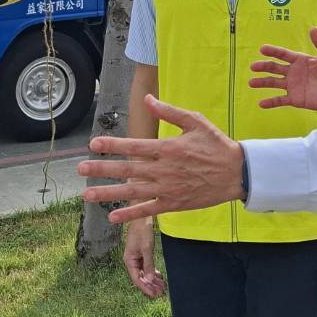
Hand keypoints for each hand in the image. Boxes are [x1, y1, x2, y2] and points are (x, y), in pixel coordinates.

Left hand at [78, 96, 243, 223]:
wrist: (237, 173)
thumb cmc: (215, 144)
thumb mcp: (195, 121)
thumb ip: (169, 111)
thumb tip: (148, 99)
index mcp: (167, 148)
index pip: (134, 146)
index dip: (112, 145)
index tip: (93, 144)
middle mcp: (164, 169)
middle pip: (127, 169)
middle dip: (102, 169)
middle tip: (80, 169)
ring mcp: (168, 188)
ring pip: (133, 191)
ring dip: (108, 193)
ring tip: (87, 194)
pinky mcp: (173, 203)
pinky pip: (148, 210)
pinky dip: (130, 214)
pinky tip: (113, 217)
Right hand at [122, 219, 165, 298]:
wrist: (142, 218)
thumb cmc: (142, 231)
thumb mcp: (147, 248)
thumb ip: (148, 264)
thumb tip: (150, 279)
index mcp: (129, 260)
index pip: (137, 279)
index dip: (145, 288)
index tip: (154, 294)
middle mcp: (131, 260)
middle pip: (140, 277)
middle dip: (150, 285)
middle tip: (160, 293)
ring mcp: (136, 257)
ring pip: (144, 273)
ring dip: (152, 280)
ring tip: (162, 287)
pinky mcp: (141, 254)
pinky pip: (146, 267)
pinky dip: (152, 272)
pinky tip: (159, 277)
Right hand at [250, 28, 316, 113]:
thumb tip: (313, 28)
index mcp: (300, 60)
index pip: (283, 54)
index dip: (273, 51)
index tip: (262, 49)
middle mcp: (293, 72)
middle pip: (274, 68)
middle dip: (263, 66)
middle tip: (253, 66)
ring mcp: (293, 86)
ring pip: (274, 83)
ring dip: (262, 83)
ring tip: (251, 83)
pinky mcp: (295, 99)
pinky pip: (280, 100)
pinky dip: (271, 102)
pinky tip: (261, 104)